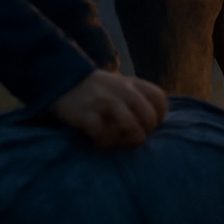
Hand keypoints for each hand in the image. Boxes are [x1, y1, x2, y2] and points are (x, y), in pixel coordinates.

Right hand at [50, 70, 167, 147]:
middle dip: (144, 132)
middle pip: (149, 118)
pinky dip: (106, 142)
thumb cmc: (99, 90)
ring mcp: (104, 102)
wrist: (63, 81)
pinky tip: (102, 140)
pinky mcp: (86, 114)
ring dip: (128, 140)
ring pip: (130, 127)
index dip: (159, 116)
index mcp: (133, 83)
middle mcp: (122, 91)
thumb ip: (139, 96)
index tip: (149, 124)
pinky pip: (104, 135)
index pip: (159, 98)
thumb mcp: (122, 85)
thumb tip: (157, 121)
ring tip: (120, 141)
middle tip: (133, 136)